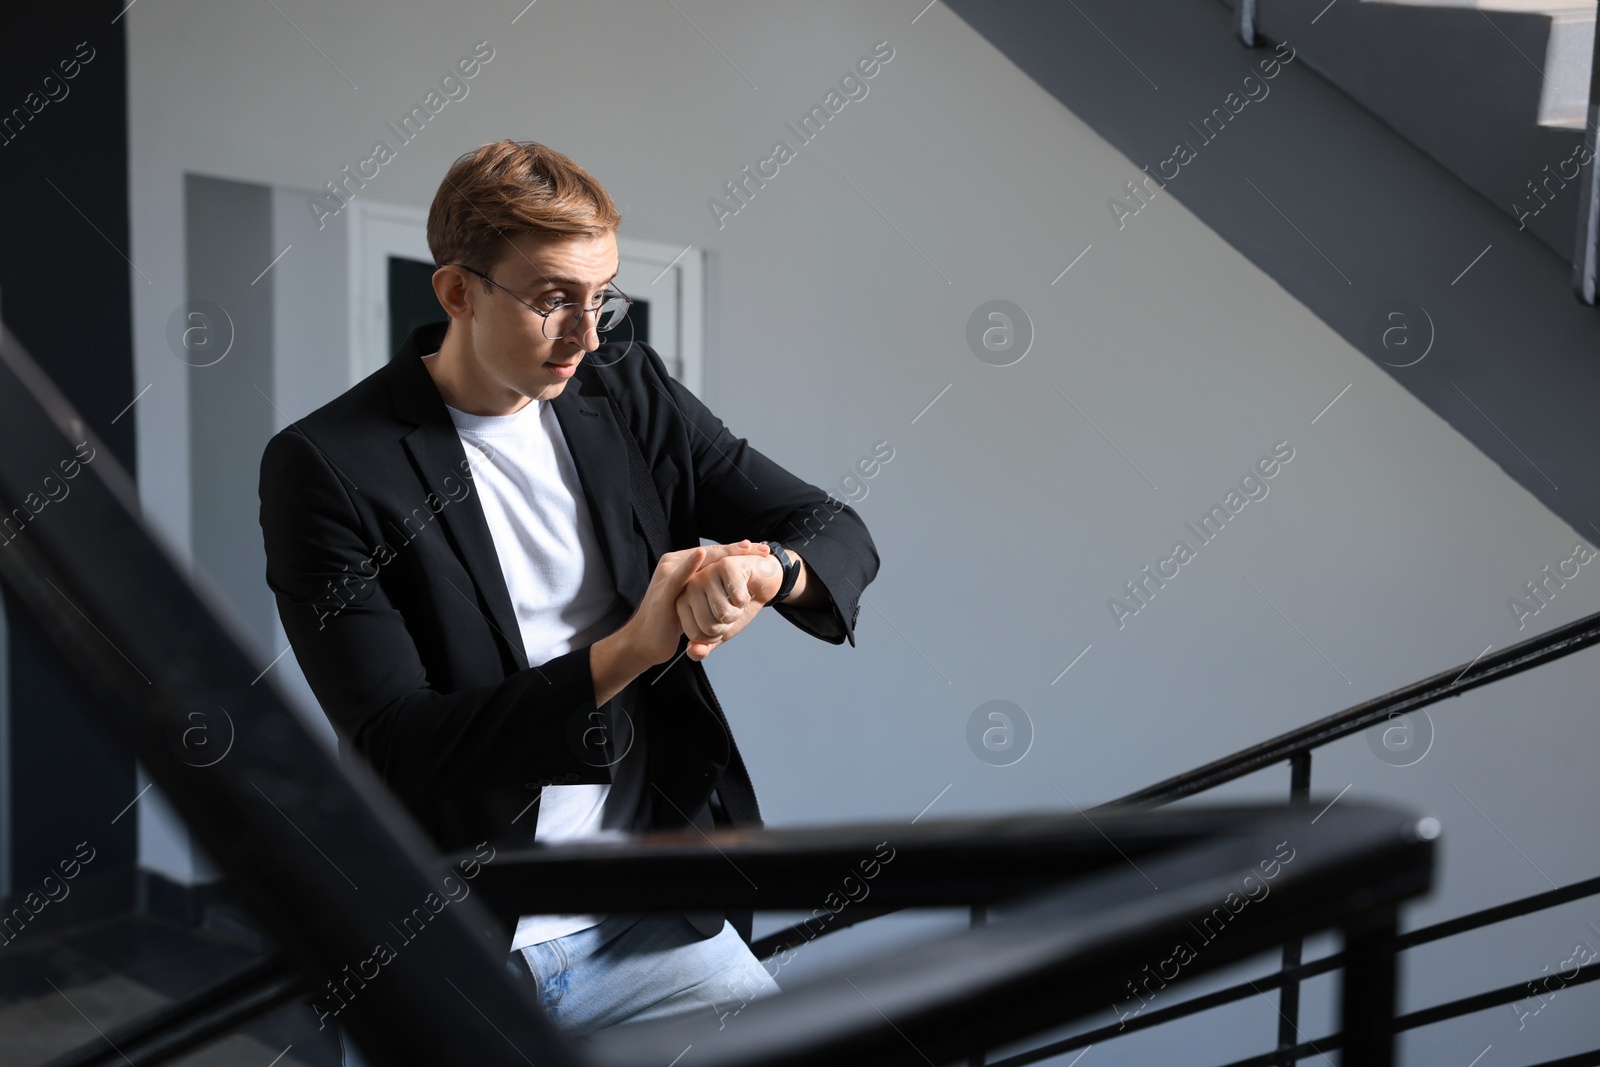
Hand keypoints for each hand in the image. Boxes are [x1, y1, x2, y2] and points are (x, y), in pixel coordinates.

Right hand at [623, 540, 770, 665]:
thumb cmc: (670, 621)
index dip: (739, 550)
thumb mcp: (693, 600)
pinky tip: (702, 554)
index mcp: (682, 564)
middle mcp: (675, 564)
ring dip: (724, 553)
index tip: (763, 550)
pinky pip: (679, 577)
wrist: (646, 641)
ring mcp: (668, 576)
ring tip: (745, 548)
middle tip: (763, 549)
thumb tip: (732, 585)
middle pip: (712, 553)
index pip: (715, 553)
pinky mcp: (664, 592)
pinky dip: (690, 565)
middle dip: (738, 550)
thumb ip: (706, 589)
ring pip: (700, 560)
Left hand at [676, 542, 782, 659]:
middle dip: (728, 624)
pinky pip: (737, 598)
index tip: (721, 620)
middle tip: (732, 608)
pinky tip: (744, 588)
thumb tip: (695, 652)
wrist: (760, 579)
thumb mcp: (719, 630)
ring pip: (723, 613)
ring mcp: (706, 573)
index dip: (716, 635)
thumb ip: (704, 645)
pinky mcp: (724, 565)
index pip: (696, 635)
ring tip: (737, 599)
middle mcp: (690, 587)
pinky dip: (746, 599)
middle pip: (709, 627)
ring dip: (738, 612)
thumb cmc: (735, 603)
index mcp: (683, 602)